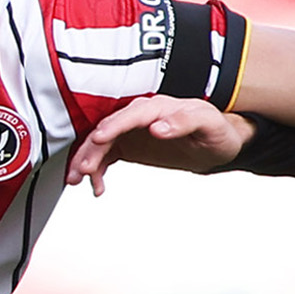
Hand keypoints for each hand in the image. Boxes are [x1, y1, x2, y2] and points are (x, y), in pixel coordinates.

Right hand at [67, 96, 254, 193]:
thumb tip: (158, 127)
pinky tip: (95, 187)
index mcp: (159, 107)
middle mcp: (140, 116)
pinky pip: (106, 156)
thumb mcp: (207, 124)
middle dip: (93, 148)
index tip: (98, 139)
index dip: (113, 126)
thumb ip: (183, 122)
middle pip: (109, 129)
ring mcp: (131, 130)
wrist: (216, 143)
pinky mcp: (128, 145)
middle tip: (83, 169)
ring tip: (77, 179)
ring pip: (102, 143)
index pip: (131, 114)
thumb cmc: (214, 129)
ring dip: (87, 160)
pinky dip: (97, 170)